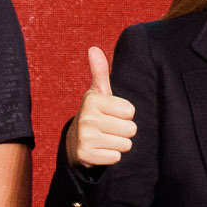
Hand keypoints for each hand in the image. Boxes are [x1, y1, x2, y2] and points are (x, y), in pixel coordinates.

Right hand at [67, 45, 137, 168]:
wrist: (75, 142)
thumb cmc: (95, 114)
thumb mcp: (98, 93)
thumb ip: (100, 72)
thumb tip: (94, 49)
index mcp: (93, 100)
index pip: (130, 111)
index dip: (125, 114)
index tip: (112, 113)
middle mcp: (86, 118)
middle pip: (131, 129)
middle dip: (124, 131)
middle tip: (109, 128)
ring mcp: (85, 138)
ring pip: (125, 144)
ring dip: (119, 144)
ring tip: (106, 138)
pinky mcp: (85, 156)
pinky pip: (116, 157)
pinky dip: (111, 156)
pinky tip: (101, 150)